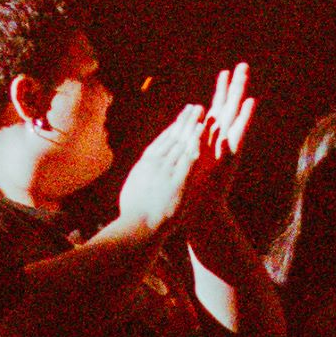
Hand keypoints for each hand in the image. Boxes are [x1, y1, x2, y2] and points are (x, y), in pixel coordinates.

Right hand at [115, 100, 214, 239]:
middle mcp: (155, 163)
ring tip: (202, 113)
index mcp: (145, 165)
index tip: (181, 118)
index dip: (173, 128)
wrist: (137, 228)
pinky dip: (195, 142)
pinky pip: (189, 157)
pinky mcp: (178, 181)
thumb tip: (139, 175)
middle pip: (173, 136)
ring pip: (181, 142)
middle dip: (185, 121)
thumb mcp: (133, 190)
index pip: (161, 141)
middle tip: (195, 107)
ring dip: (192, 126)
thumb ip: (140, 179)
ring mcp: (167, 171)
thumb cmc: (133, 215)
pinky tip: (202, 132)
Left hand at [180, 61, 255, 246]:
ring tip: (246, 75)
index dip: (220, 92)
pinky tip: (251, 102)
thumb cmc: (192, 189)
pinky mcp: (232, 155)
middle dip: (235, 87)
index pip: (216, 109)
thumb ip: (186, 146)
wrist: (201, 212)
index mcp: (209, 138)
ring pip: (236, 115)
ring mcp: (228, 146)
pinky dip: (245, 117)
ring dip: (241, 94)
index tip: (224, 72)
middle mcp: (221, 140)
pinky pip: (239, 132)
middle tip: (242, 65)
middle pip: (229, 107)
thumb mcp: (186, 161)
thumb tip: (180, 132)